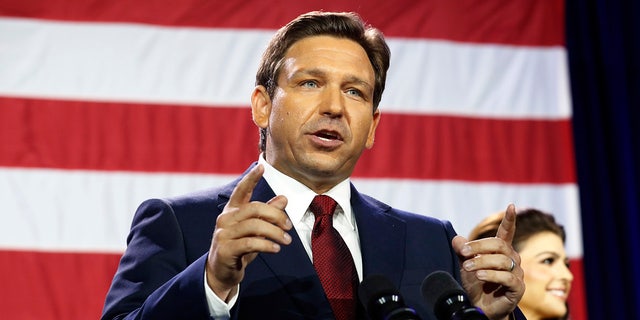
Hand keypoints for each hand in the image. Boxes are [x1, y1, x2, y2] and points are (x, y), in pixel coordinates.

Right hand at [206, 164, 292, 300]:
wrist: (222, 272)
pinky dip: (267, 245)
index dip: (251, 178)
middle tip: (289, 226)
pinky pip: (250, 243)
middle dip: (276, 216)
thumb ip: (268, 213)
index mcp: (232, 210)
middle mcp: (225, 218)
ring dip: (275, 233)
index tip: (262, 167)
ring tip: (286, 241)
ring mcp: (223, 234)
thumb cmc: (240, 247)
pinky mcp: (225, 249)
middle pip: (255, 208)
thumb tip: (284, 198)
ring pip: (255, 226)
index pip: (241, 190)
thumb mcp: (255, 229)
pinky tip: (276, 248)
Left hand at [452, 204, 524, 319]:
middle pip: (499, 245)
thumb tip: (456, 238)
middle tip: (463, 253)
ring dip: (482, 262)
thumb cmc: (476, 283)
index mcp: (502, 251)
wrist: (480, 306)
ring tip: (468, 267)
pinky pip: (507, 278)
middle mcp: (512, 259)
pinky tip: (480, 276)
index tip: (511, 206)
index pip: (507, 233)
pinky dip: (491, 275)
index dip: (509, 220)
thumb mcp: (466, 264)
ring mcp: (517, 274)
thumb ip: (462, 250)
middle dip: (479, 247)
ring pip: (502, 261)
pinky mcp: (517, 288)